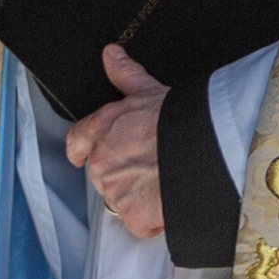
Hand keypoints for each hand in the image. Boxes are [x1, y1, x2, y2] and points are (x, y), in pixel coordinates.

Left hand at [63, 43, 170, 243]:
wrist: (201, 147)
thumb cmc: (179, 118)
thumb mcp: (149, 91)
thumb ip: (125, 75)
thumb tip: (110, 54)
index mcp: (100, 129)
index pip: (76, 143)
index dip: (82, 151)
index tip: (85, 156)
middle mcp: (101, 161)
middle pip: (102, 175)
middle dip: (123, 175)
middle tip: (151, 169)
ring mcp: (115, 190)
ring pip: (121, 200)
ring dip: (138, 197)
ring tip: (166, 183)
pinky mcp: (132, 214)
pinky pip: (138, 223)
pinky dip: (152, 219)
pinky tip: (169, 202)